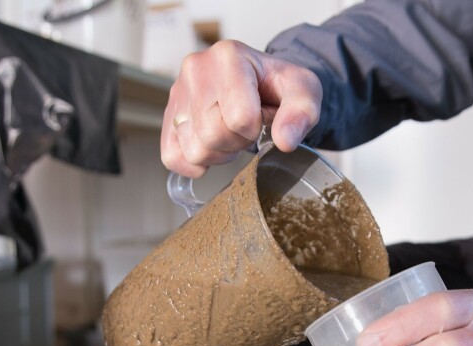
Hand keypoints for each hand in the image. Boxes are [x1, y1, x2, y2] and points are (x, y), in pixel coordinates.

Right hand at [161, 40, 322, 176]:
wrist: (259, 81)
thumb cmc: (277, 86)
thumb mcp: (303, 91)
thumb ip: (301, 113)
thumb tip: (285, 141)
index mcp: (228, 57)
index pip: (239, 117)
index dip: (255, 128)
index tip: (261, 117)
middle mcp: (196, 70)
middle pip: (212, 135)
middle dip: (236, 142)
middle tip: (246, 128)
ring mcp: (178, 92)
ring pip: (194, 150)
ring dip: (218, 153)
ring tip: (229, 132)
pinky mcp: (169, 115)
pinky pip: (173, 156)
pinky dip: (194, 162)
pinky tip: (211, 147)